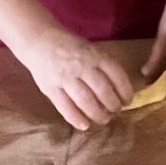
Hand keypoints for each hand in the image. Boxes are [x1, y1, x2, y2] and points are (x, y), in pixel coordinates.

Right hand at [14, 26, 133, 130]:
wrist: (38, 38)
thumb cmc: (69, 45)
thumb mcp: (90, 48)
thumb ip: (102, 65)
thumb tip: (118, 88)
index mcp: (95, 54)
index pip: (117, 75)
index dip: (125, 91)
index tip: (127, 101)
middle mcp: (81, 66)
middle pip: (102, 90)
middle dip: (113, 105)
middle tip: (116, 112)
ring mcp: (65, 77)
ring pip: (85, 101)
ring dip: (97, 114)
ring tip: (103, 119)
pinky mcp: (50, 87)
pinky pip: (65, 106)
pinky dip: (76, 118)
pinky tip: (84, 125)